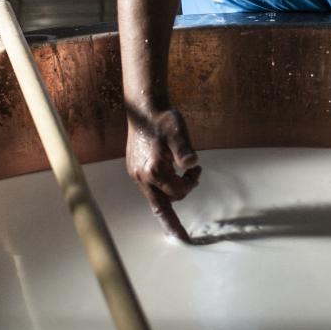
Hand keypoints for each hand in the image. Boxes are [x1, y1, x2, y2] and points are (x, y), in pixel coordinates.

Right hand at [125, 107, 200, 240]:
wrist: (143, 108)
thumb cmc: (163, 119)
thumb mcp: (178, 131)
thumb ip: (184, 149)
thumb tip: (191, 163)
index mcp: (154, 170)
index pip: (178, 192)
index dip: (190, 185)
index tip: (196, 182)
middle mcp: (142, 176)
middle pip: (160, 207)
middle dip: (172, 221)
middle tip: (186, 219)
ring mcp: (136, 173)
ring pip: (156, 197)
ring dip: (173, 191)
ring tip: (186, 171)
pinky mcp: (134, 168)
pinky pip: (150, 187)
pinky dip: (163, 186)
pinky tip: (172, 172)